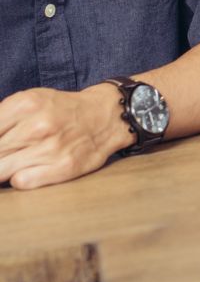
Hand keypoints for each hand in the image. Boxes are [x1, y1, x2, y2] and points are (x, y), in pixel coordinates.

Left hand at [0, 84, 132, 189]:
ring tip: (15, 160)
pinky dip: (20, 178)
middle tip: (7, 154)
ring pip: (1, 171)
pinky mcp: (63, 167)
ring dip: (3, 168)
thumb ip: (0, 119)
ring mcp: (51, 148)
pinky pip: (21, 181)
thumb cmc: (61, 110)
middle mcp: (39, 125)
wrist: (106, 115)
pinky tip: (29, 167)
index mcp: (26, 104)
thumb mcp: (29, 100)